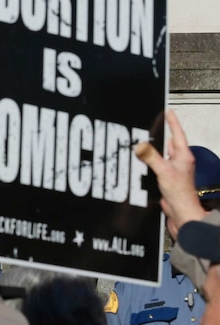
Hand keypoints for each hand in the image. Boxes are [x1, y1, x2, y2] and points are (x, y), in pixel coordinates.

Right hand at [134, 110, 206, 239]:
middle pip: (169, 144)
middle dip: (159, 137)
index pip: (178, 134)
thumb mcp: (164, 171)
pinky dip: (149, 163)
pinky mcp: (167, 179)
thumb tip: (140, 145)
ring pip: (162, 155)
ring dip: (153, 152)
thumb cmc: (180, 194)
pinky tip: (142, 165)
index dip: (172, 122)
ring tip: (141, 145)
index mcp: (184, 156)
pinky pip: (157, 166)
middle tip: (149, 128)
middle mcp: (180, 162)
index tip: (168, 112)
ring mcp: (174, 171)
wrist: (182, 213)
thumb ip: (151, 157)